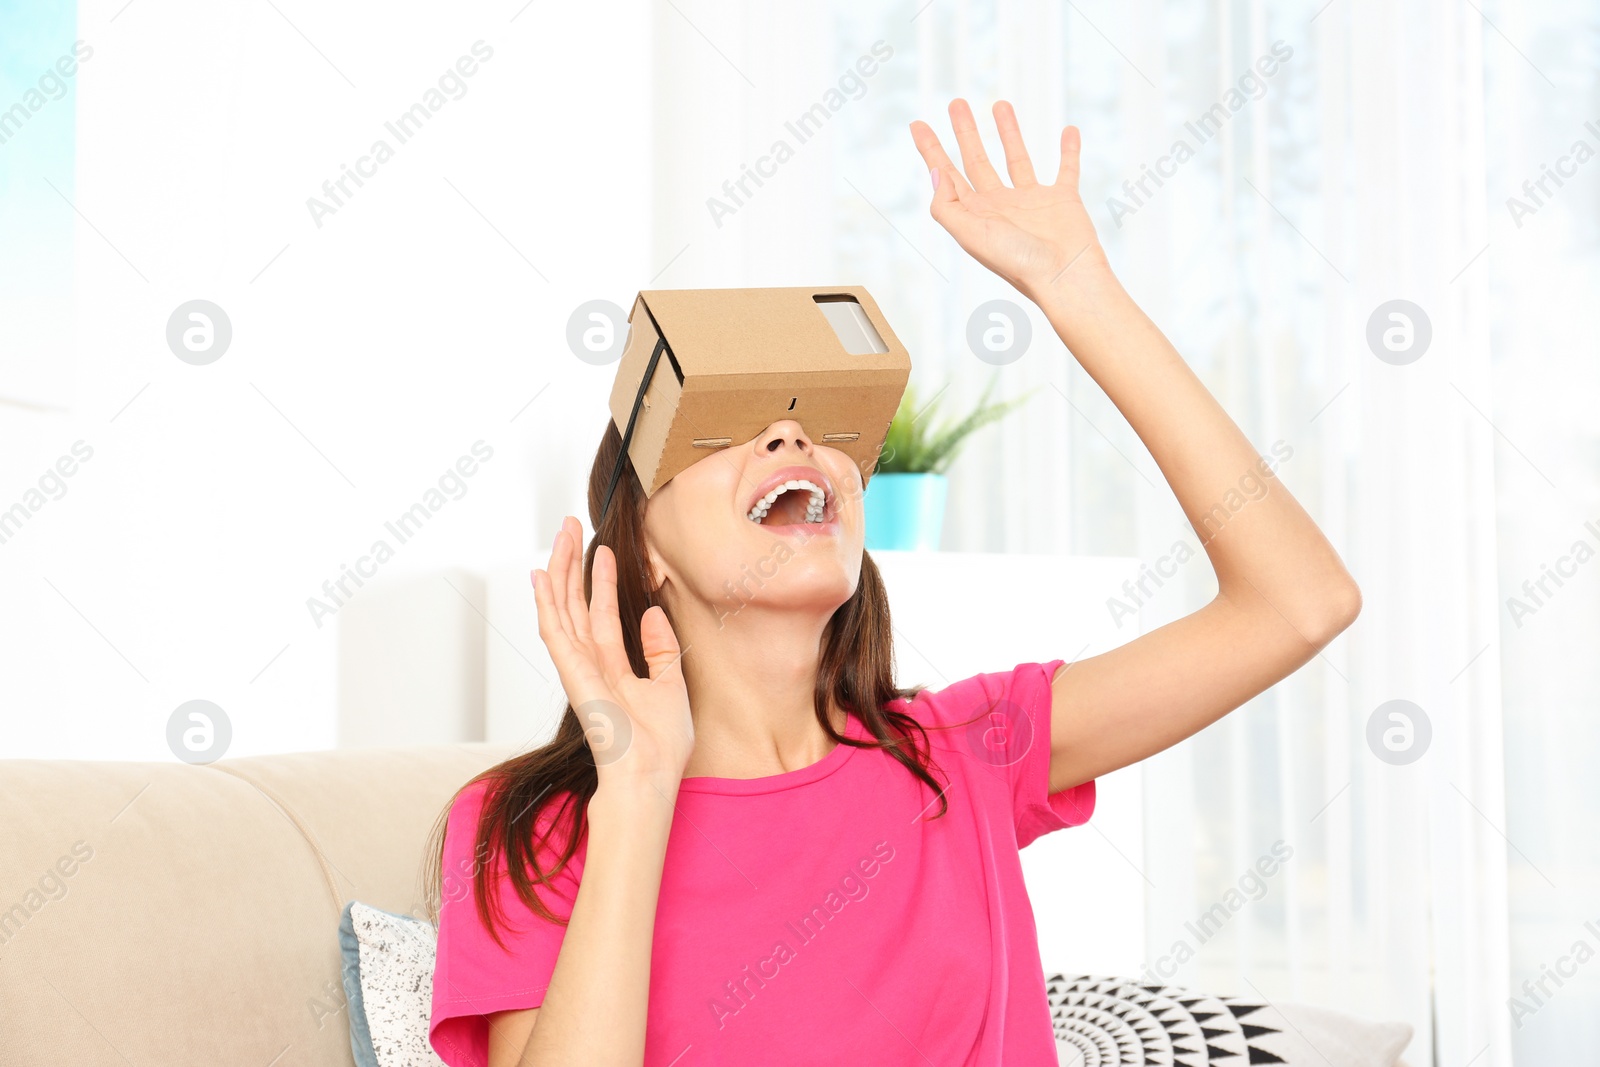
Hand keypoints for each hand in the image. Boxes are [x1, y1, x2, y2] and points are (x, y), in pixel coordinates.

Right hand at [532, 516, 693, 788]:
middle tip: (570, 525)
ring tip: (561, 534)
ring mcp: (579, 669)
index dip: (600, 580)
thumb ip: (660, 649)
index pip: (601, 613)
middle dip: (573, 563)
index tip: (602, 548)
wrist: (650, 777)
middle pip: (575, 603)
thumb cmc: (660, 745)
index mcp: (612, 668)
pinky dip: (547, 604)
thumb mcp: (672, 685)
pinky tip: (542, 576)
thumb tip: (650, 611)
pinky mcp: (574, 675)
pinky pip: (556, 633)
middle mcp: (590, 664)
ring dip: (561, 571)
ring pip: (563, 609)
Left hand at [910, 99, 1111, 304]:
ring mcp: (1032, 201)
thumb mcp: (971, 234)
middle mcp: (1001, 205)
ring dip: (1008, 132)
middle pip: (977, 160)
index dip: (931, 151)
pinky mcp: (1063, 199)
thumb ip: (948, 206)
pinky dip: (1070, 150)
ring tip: (999, 104)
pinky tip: (1068, 130)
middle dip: (965, 132)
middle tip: (956, 103)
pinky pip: (1066, 168)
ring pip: (1017, 157)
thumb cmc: (1017, 262)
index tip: (918, 125)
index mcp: (976, 214)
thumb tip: (936, 174)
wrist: (1064, 276)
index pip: (948, 175)